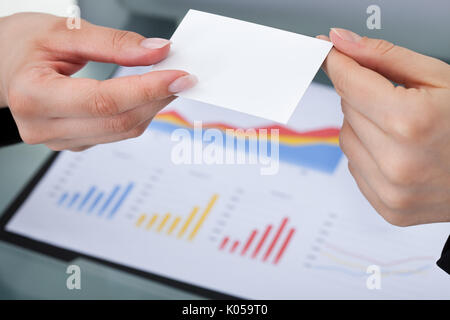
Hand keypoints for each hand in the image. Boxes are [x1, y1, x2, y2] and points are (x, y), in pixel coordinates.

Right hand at [0, 13, 196, 150]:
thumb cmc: (20, 46)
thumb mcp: (63, 32)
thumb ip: (114, 44)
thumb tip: (157, 51)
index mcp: (34, 96)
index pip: (105, 100)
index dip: (147, 89)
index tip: (179, 76)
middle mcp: (44, 127)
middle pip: (118, 122)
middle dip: (157, 99)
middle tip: (182, 77)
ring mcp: (60, 140)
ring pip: (122, 131)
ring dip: (151, 108)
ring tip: (167, 83)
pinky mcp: (74, 143)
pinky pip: (115, 133)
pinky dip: (137, 114)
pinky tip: (146, 96)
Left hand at [318, 28, 449, 225]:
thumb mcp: (440, 78)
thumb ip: (385, 57)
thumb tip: (342, 42)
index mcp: (411, 123)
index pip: (349, 83)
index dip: (338, 63)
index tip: (330, 53)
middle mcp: (397, 163)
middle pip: (346, 110)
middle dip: (365, 96)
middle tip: (397, 99)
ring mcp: (391, 191)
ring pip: (345, 139)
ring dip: (363, 126)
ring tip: (402, 130)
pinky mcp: (388, 208)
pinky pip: (354, 167)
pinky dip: (368, 154)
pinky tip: (399, 153)